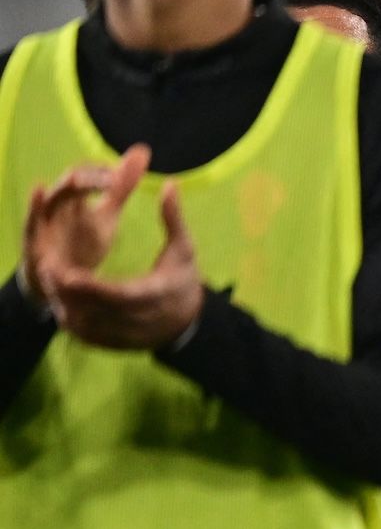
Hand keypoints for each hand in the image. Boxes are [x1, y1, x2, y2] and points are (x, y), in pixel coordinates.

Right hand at [20, 145, 145, 313]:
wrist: (62, 284)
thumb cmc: (83, 243)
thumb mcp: (106, 215)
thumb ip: (121, 186)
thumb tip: (142, 150)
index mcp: (78, 200)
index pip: (88, 177)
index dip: (104, 173)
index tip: (124, 173)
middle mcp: (60, 207)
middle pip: (71, 185)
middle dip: (89, 180)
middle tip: (112, 181)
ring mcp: (45, 224)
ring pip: (51, 199)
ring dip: (64, 190)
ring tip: (78, 181)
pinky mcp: (34, 243)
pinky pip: (31, 223)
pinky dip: (33, 208)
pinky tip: (38, 191)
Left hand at [54, 172, 203, 350]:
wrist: (187, 322)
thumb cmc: (182, 279)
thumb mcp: (183, 249)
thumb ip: (173, 219)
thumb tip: (169, 184)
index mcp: (157, 295)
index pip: (121, 295)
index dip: (93, 287)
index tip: (68, 274)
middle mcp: (140, 321)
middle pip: (97, 310)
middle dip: (68, 291)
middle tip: (46, 269)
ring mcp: (124, 335)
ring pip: (85, 324)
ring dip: (64, 303)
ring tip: (48, 280)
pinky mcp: (112, 344)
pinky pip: (84, 333)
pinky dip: (68, 316)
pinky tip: (58, 297)